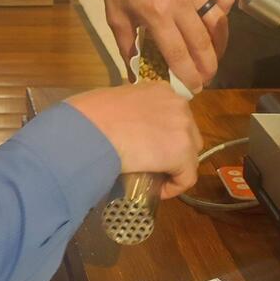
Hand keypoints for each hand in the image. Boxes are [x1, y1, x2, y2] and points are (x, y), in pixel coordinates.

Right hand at [67, 84, 202, 197]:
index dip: (164, 135)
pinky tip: (157, 191)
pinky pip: (186, 178)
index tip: (147, 148)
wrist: (89, 130)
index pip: (174, 116)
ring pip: (189, 156)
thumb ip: (131, 110)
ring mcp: (183, 128)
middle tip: (152, 161)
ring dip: (174, 167)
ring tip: (153, 176)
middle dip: (174, 150)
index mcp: (161, 89)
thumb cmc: (90, 115)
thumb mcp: (115, 101)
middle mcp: (178, 104)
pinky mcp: (182, 153)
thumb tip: (126, 125)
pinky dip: (174, 187)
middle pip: (188, 134)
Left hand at [97, 0, 233, 91]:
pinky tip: (216, 23)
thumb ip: (127, 46)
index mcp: (156, 15)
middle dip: (208, 66)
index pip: (178, 53)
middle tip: (208, 78)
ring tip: (214, 56)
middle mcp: (179, 3)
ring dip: (220, 44)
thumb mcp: (115, 16)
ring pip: (218, 22)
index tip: (194, 88)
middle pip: (202, 43)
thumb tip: (134, 74)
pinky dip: (224, 13)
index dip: (188, 74)